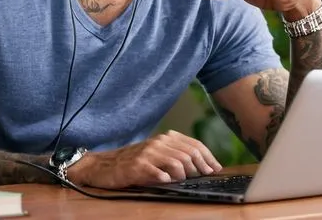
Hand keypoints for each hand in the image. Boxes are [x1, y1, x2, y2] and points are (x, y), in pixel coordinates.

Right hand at [67, 130, 221, 188]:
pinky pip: (158, 172)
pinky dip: (166, 179)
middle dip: (200, 167)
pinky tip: (167, 182)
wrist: (105, 166)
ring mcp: (148, 153)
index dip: (208, 157)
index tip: (216, 168)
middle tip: (204, 177)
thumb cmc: (135, 162)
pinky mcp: (138, 165)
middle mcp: (158, 142)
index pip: (193, 144)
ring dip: (185, 174)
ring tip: (183, 181)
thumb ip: (176, 155)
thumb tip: (203, 166)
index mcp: (165, 138)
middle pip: (189, 153)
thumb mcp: (157, 155)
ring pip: (177, 162)